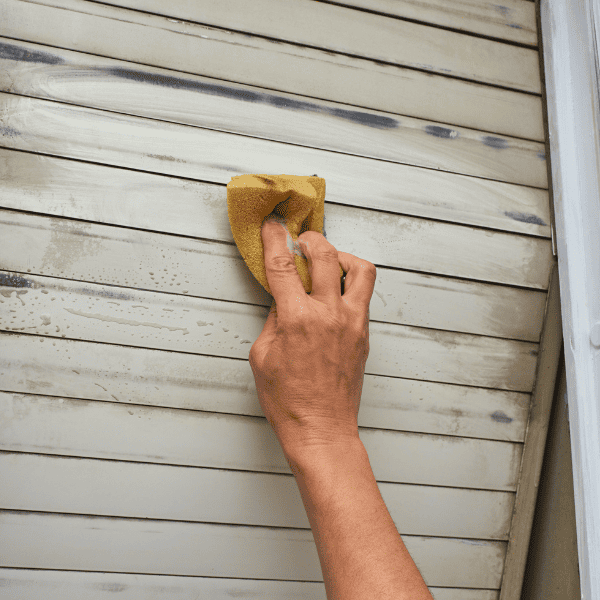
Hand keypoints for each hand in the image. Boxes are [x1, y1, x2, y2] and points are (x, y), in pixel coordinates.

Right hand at [249, 217, 375, 465]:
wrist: (322, 429)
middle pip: (325, 255)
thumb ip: (274, 320)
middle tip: (300, 239)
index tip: (273, 225)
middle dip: (310, 239)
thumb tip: (284, 298)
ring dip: (342, 256)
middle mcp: (329, 315)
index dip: (274, 239)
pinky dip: (350, 283)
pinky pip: (364, 295)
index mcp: (297, 320)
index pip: (283, 266)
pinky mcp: (364, 333)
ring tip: (328, 262)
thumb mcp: (262, 356)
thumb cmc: (288, 401)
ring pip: (361, 269)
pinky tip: (335, 292)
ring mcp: (352, 323)